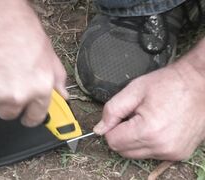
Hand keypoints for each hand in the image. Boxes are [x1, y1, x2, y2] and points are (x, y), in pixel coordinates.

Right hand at [0, 1, 67, 126]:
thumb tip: (62, 94)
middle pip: (9, 114)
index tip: (27, 115)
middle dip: (9, 102)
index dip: (31, 116)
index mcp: (39, 89)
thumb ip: (56, 78)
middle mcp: (16, 96)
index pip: (35, 117)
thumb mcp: (48, 52)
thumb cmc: (20, 27)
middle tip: (7, 82)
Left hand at [94, 40, 204, 159]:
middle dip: (122, 134)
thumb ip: (112, 110)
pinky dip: (149, 143)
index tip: (121, 115)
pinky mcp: (179, 154)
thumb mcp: (133, 90)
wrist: (199, 84)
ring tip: (148, 119)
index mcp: (148, 131)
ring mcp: (172, 153)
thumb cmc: (168, 84)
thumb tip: (99, 129)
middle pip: (123, 151)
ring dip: (135, 139)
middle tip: (134, 115)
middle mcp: (161, 147)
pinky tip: (158, 126)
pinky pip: (152, 154)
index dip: (112, 127)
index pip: (113, 141)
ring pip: (136, 154)